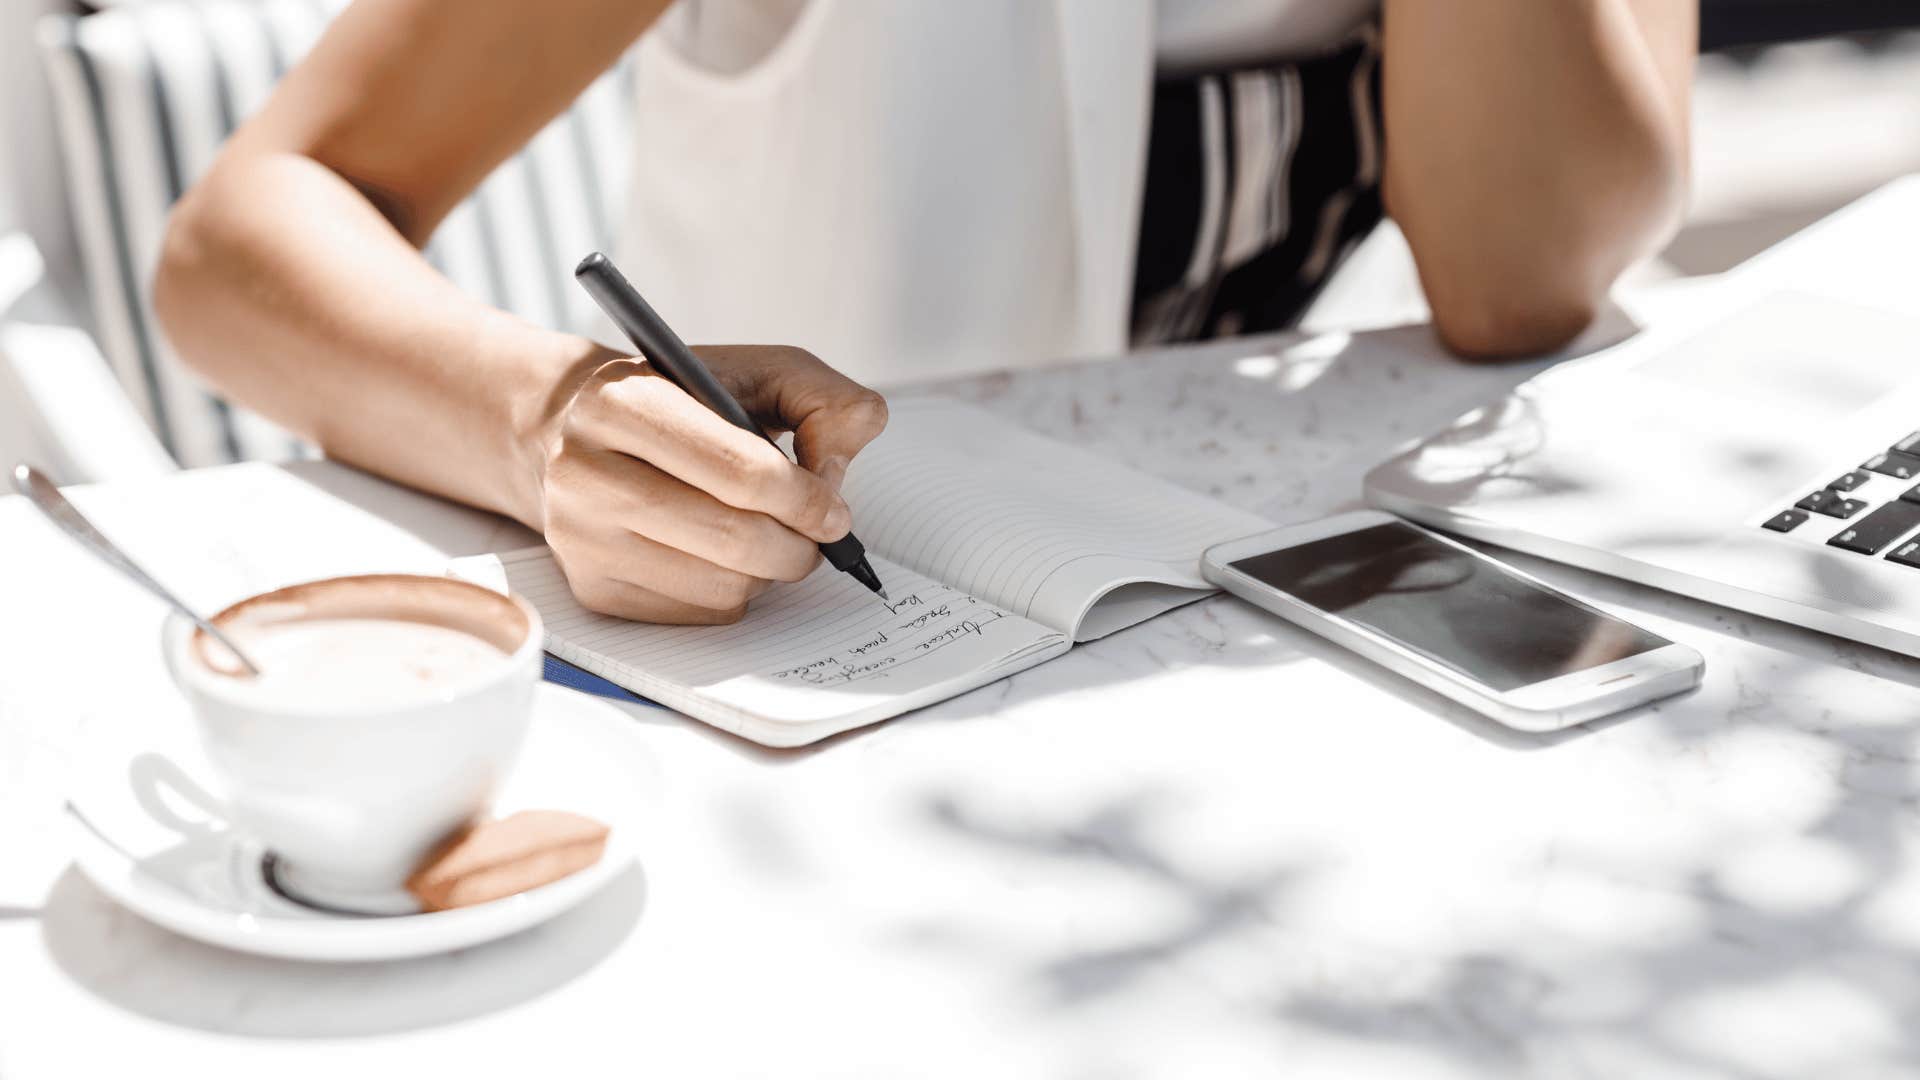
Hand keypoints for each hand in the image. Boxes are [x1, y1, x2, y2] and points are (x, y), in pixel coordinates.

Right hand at [527, 345, 887, 623]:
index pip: (738, 471)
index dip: (805, 499)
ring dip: (769, 570)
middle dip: (798, 545)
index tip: (834, 511)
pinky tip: (723, 553)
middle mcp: (586, 472)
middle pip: (733, 539)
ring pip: (723, 586)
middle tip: (817, 535)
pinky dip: (735, 590)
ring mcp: (582, 538)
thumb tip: (832, 480)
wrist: (577, 430)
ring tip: (767, 534)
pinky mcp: (593, 589)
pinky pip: (701, 613)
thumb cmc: (684, 399)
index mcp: (624, 402)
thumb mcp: (761, 370)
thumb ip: (825, 402)